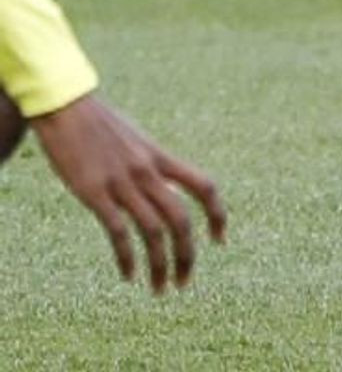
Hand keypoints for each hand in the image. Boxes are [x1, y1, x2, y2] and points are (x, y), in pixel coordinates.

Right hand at [29, 93, 226, 293]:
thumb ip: (149, 162)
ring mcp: (122, 183)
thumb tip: (157, 180)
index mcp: (161, 158)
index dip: (218, 214)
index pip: (204, 187)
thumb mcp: (135, 140)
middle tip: (185, 282)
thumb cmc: (98, 124)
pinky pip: (118, 232)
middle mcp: (148, 172)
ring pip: (154, 231)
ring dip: (160, 264)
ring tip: (160, 288)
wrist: (66, 107)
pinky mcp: (94, 193)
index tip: (220, 240)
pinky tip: (128, 275)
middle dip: (188, 254)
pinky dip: (127, 258)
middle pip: (181, 219)